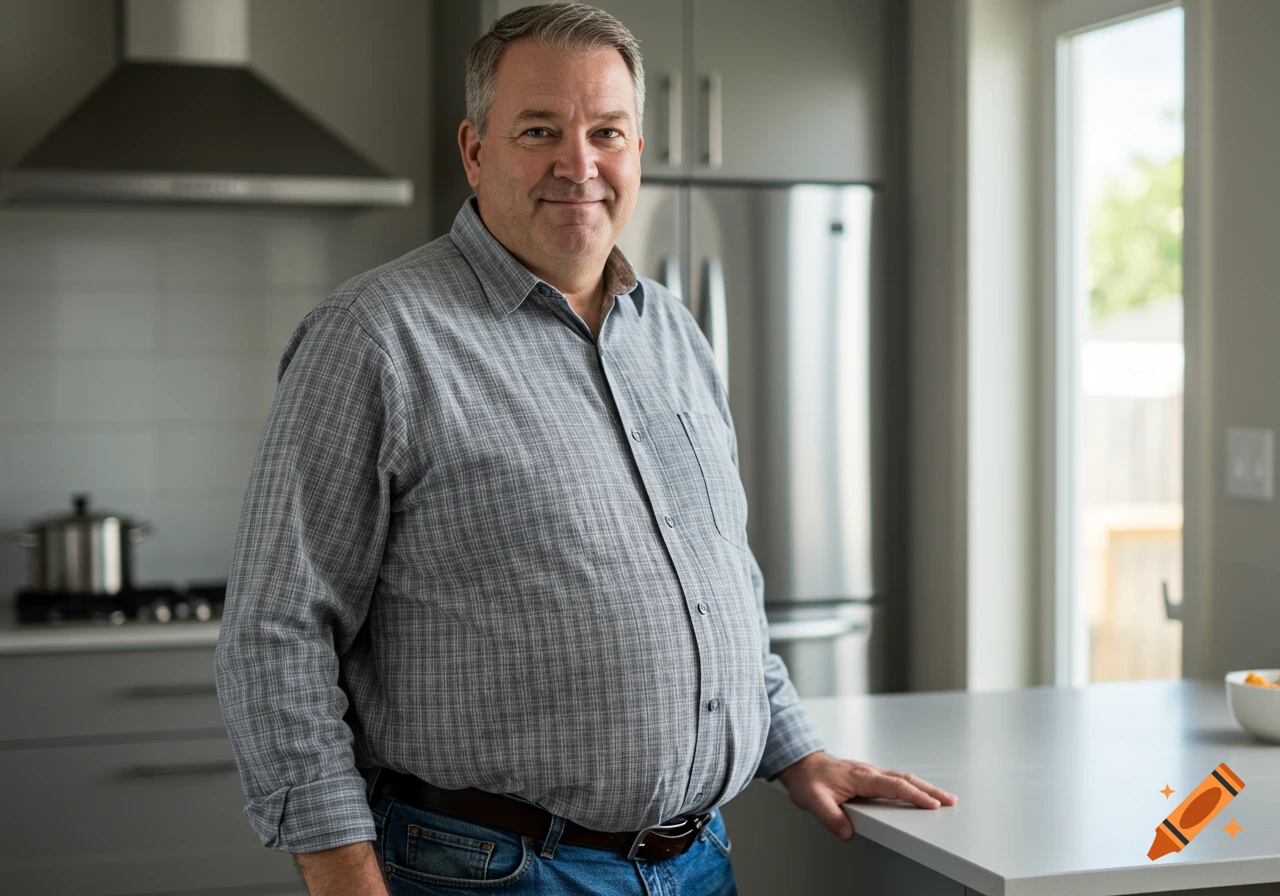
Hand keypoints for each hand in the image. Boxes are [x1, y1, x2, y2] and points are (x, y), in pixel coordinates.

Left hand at [775, 751, 957, 840]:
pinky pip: (895, 779)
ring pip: (902, 778)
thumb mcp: (814, 800)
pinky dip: (911, 785)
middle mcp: (868, 772)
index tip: (932, 804)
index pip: (893, 786)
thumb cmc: (808, 779)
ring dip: (923, 787)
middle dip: (930, 789)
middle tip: (950, 800)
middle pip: (905, 779)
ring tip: (942, 798)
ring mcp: (870, 772)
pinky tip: (918, 792)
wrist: (800, 763)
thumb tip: (848, 833)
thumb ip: (831, 817)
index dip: (914, 795)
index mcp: (860, 777)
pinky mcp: (869, 776)